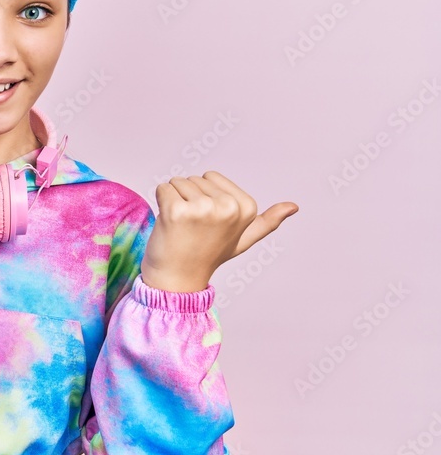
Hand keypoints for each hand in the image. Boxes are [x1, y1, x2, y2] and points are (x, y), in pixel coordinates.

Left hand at [140, 171, 298, 292]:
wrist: (178, 278)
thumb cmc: (208, 255)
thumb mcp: (242, 239)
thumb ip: (266, 222)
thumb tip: (294, 206)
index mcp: (246, 207)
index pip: (210, 176)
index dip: (203, 196)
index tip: (207, 223)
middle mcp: (228, 207)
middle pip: (194, 178)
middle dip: (188, 198)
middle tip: (192, 227)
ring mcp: (203, 209)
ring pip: (177, 181)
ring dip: (173, 200)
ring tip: (181, 227)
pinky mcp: (177, 211)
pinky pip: (163, 188)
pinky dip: (160, 202)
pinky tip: (168, 224)